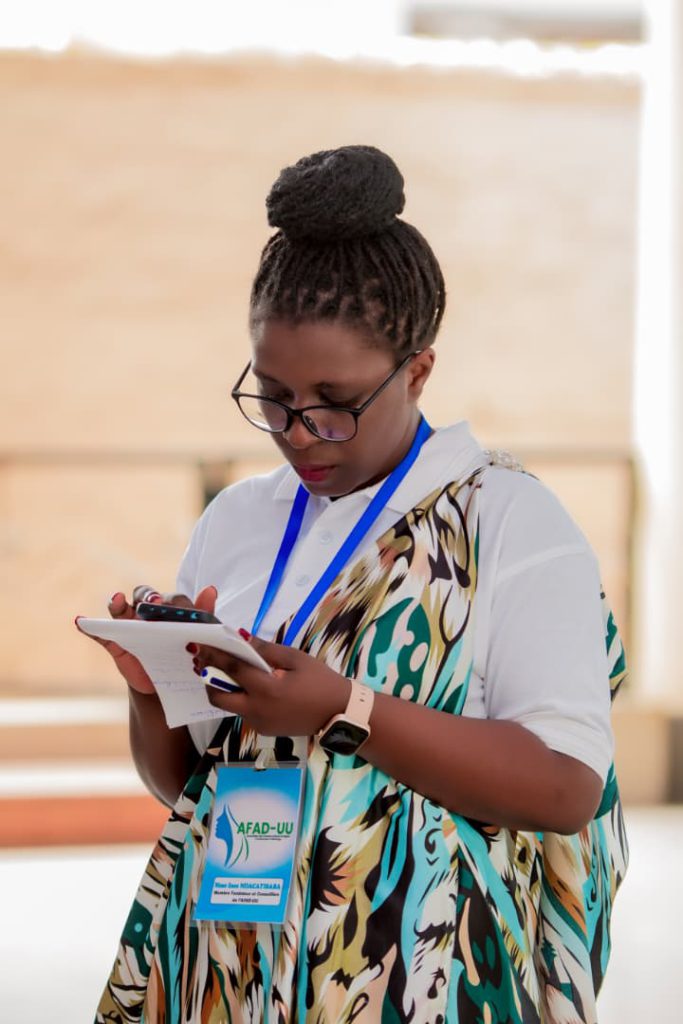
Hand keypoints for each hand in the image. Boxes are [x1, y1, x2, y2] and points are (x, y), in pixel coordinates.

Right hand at [76, 584, 217, 694]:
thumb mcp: (198, 637)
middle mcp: (147, 613)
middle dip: (147, 596)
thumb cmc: (186, 654)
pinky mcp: (116, 643)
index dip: (171, 600)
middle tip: (152, 603)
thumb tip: (210, 589)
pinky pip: (99, 633)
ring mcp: (129, 626)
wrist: (170, 684)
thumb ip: (203, 614)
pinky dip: (88, 626)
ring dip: (116, 604)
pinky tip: (80, 621)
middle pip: (142, 595)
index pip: (169, 598)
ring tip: (116, 601)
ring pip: (120, 609)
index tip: (173, 605)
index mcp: (169, 609)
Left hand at [193, 633, 349, 736]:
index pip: (232, 669)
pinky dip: (243, 699)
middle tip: (210, 665)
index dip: (214, 656)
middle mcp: (257, 710)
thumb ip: (266, 650)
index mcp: (266, 689)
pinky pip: (245, 713)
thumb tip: (242, 638)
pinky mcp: (264, 730)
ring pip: (230, 706)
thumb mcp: (296, 659)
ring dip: (225, 690)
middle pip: (217, 697)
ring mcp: (259, 723)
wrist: (339, 713)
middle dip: (209, 681)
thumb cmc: (320, 681)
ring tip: (230, 673)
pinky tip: (253, 688)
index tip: (201, 646)